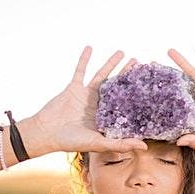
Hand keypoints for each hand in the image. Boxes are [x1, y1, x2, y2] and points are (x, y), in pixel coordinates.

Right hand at [29, 46, 148, 153]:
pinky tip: (90, 47)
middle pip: (117, 87)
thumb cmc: (71, 142)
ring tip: (123, 52)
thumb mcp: (98, 144)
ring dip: (111, 63)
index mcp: (106, 118)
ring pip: (102, 76)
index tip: (149, 86)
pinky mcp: (74, 88)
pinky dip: (85, 59)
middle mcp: (98, 106)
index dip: (137, 96)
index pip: (126, 105)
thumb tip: (143, 146)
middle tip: (140, 63)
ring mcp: (86, 96)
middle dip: (128, 75)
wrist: (46, 133)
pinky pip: (80, 71)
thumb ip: (120, 144)